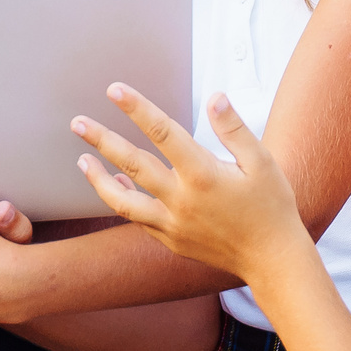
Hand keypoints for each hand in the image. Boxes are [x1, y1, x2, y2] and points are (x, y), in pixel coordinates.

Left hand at [72, 87, 306, 282]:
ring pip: (123, 201)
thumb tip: (215, 97)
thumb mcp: (262, 162)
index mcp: (203, 175)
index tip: (115, 90)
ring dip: (99, 179)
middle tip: (77, 122)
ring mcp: (172, 224)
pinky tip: (114, 185)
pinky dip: (123, 201)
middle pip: (132, 164)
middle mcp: (181, 200)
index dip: (137, 108)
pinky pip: (137, 219)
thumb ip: (234, 130)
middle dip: (102, 140)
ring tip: (82, 159)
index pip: (163, 132)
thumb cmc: (272, 206)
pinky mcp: (170, 241)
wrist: (272, 260)